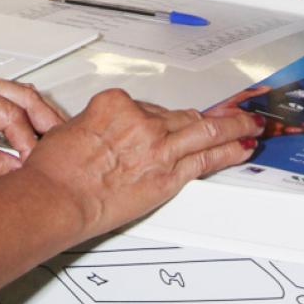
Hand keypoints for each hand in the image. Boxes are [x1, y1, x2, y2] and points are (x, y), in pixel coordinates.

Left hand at [0, 64, 65, 181]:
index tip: (36, 166)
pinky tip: (35, 136)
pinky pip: (9, 100)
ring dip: (39, 119)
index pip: (10, 115)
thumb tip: (17, 173)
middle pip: (24, 97)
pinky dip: (25, 118)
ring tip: (55, 144)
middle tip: (63, 150)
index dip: (28, 144)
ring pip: (20, 96)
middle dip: (47, 124)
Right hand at [26, 88, 260, 238]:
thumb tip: (106, 137)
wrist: (55, 198)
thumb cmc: (54, 172)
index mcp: (114, 105)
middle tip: (228, 112)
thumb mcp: (70, 132)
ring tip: (249, 125)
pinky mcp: (167, 175)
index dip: (159, 119)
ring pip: (205, 130)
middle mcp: (140, 121)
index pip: (147, 107)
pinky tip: (241, 148)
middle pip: (181, 116)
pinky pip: (206, 159)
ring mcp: (157, 146)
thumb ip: (98, 130)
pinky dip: (228, 152)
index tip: (167, 123)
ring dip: (233, 126)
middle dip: (205, 116)